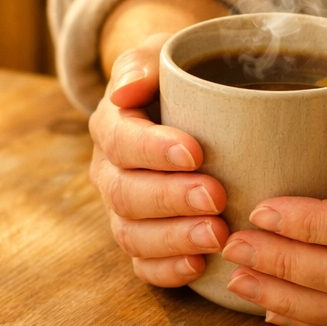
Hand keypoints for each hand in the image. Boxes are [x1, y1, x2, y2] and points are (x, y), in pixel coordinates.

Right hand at [89, 34, 228, 285]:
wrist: (189, 101)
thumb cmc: (181, 77)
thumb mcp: (163, 54)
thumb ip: (143, 63)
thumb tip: (126, 90)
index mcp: (112, 125)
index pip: (120, 140)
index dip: (152, 150)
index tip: (194, 152)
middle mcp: (110, 171)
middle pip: (124, 193)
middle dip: (170, 199)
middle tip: (217, 196)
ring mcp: (123, 210)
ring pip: (132, 235)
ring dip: (173, 239)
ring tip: (217, 235)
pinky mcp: (144, 239)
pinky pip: (142, 266)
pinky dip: (167, 271)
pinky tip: (200, 266)